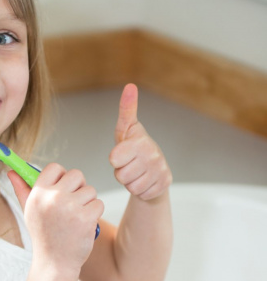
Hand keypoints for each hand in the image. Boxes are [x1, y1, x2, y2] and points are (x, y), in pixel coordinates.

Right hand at [8, 165, 103, 271]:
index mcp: (38, 194)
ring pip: (90, 190)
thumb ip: (22, 189)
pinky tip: (84, 224)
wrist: (54, 264)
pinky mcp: (85, 218)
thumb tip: (12, 171)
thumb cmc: (44, 236)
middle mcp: (52, 198)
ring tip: (76, 218)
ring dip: (88, 202)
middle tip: (73, 204)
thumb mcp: (29, 212)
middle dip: (79, 187)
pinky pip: (98, 203)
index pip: (55, 167)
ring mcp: (70, 207)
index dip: (63, 177)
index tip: (63, 189)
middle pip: (76, 175)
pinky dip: (95, 213)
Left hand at [109, 84, 171, 200]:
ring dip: (130, 182)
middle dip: (121, 172)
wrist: (154, 168)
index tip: (122, 154)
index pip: (114, 159)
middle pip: (121, 175)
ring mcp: (160, 169)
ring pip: (131, 186)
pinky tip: (145, 180)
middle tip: (130, 164)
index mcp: (141, 140)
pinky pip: (141, 194)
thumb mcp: (126, 129)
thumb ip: (127, 109)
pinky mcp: (165, 183)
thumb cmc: (134, 146)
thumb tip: (130, 86)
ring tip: (137, 172)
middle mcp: (153, 154)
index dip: (115, 160)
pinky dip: (140, 190)